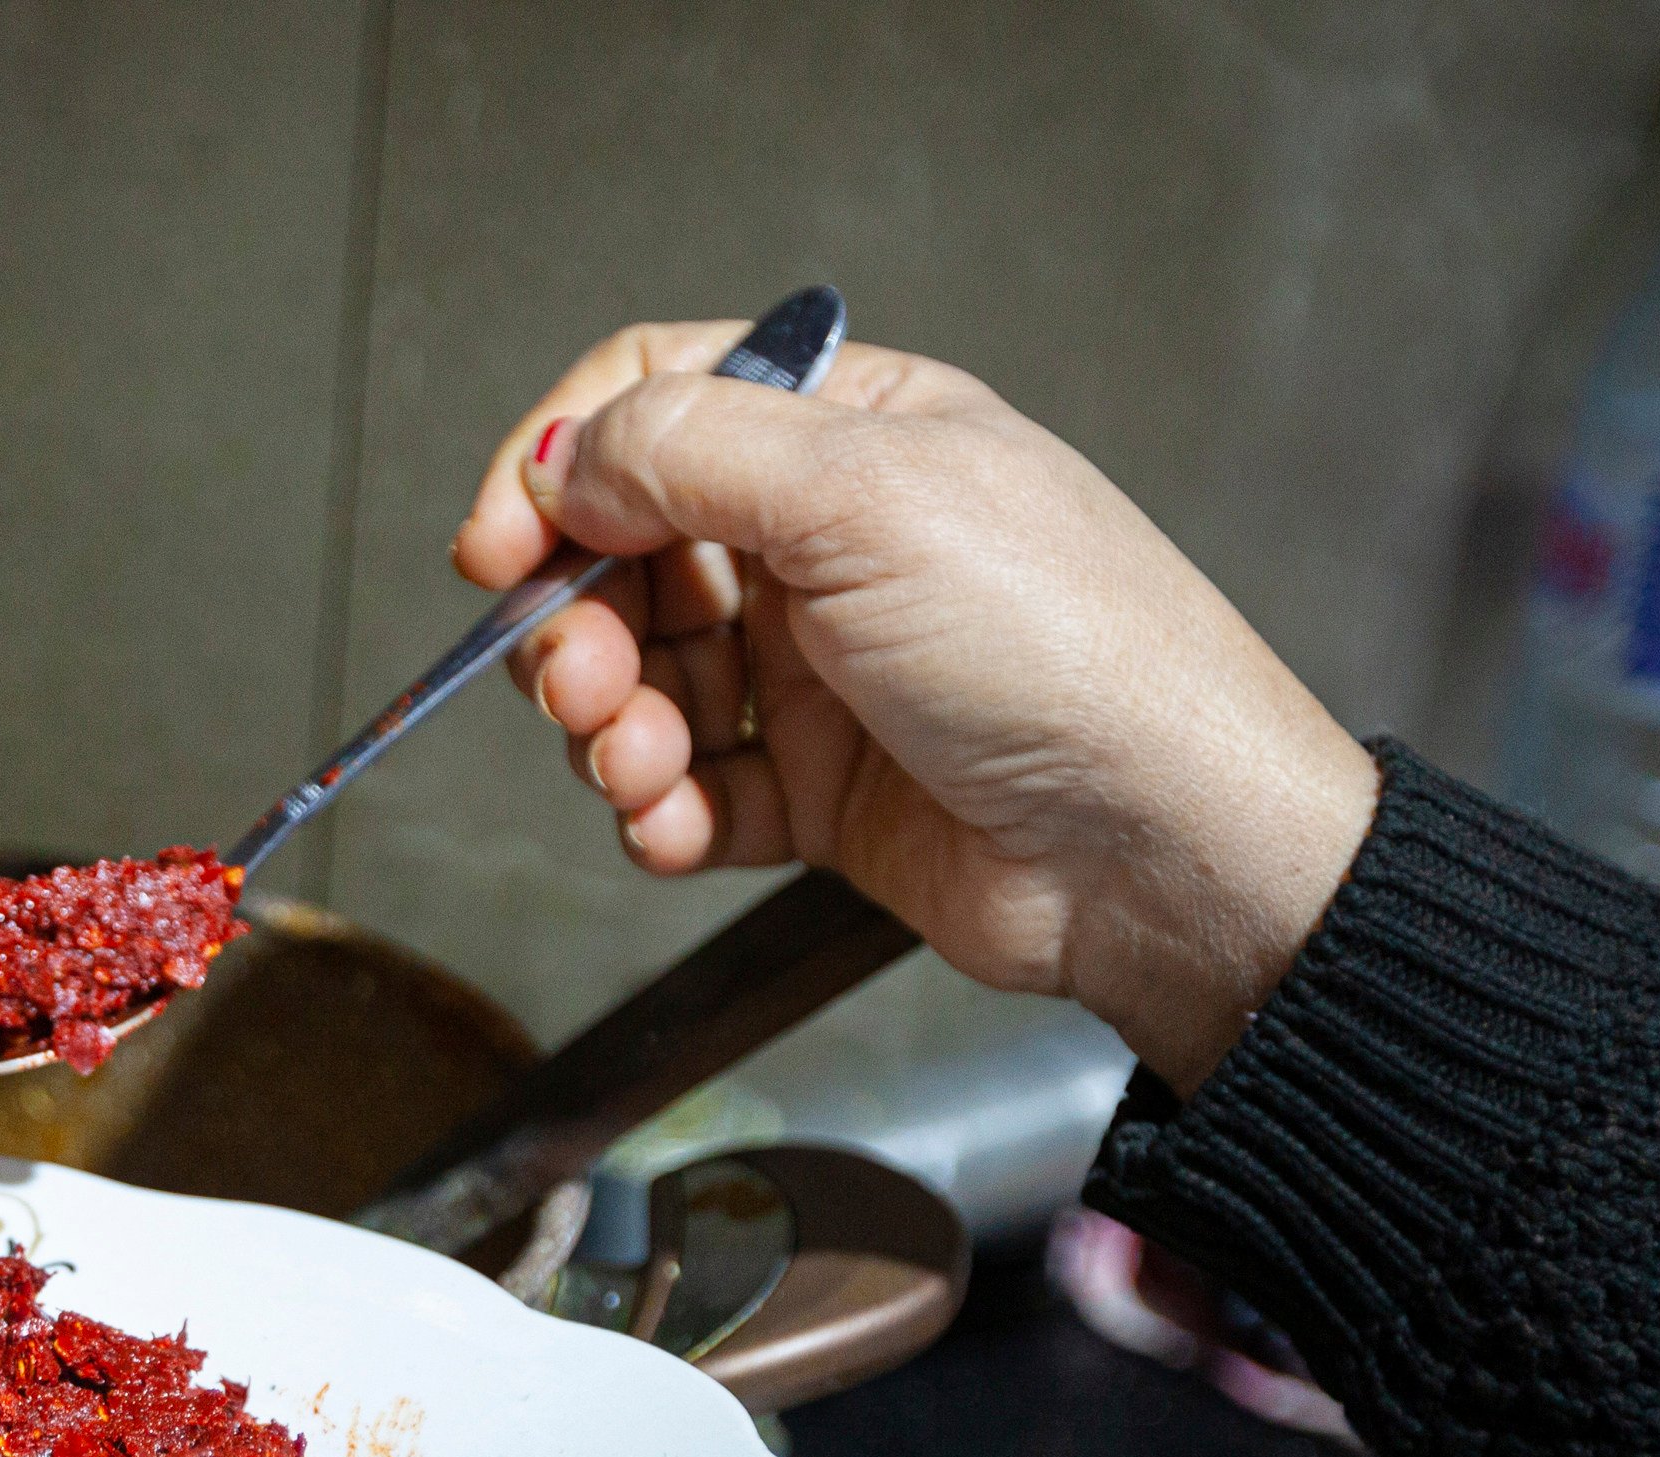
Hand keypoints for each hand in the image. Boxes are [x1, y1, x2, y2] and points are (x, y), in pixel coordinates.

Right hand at [456, 322, 1379, 1095]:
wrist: (1160, 849)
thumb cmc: (1069, 649)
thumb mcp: (867, 499)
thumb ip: (690, 454)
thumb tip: (565, 457)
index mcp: (853, 435)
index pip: (655, 406)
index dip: (558, 467)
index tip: (499, 546)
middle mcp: (830, 544)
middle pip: (625, 557)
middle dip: (576, 625)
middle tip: (580, 684)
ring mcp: (823, 671)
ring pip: (643, 683)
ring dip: (610, 732)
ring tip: (639, 768)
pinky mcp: (821, 791)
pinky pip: (690, 792)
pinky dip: (659, 813)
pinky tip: (671, 826)